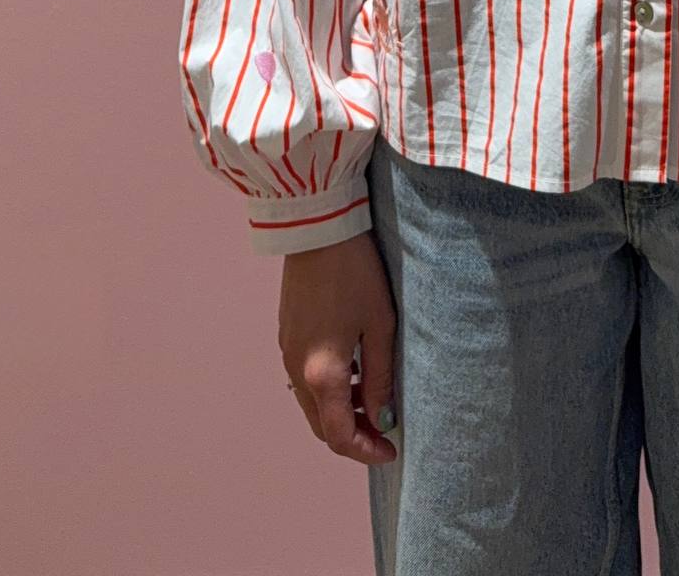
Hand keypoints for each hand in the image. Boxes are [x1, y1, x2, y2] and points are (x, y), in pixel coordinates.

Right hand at [278, 233, 398, 463]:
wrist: (318, 227)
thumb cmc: (355, 273)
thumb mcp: (379, 326)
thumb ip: (380, 379)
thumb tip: (383, 419)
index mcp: (321, 373)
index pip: (339, 436)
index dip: (366, 451)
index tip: (391, 449)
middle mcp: (297, 369)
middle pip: (320, 426)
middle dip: (352, 436)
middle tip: (383, 430)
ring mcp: (287, 350)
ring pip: (310, 403)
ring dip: (339, 411)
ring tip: (372, 396)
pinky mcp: (286, 332)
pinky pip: (304, 378)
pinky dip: (327, 388)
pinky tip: (352, 368)